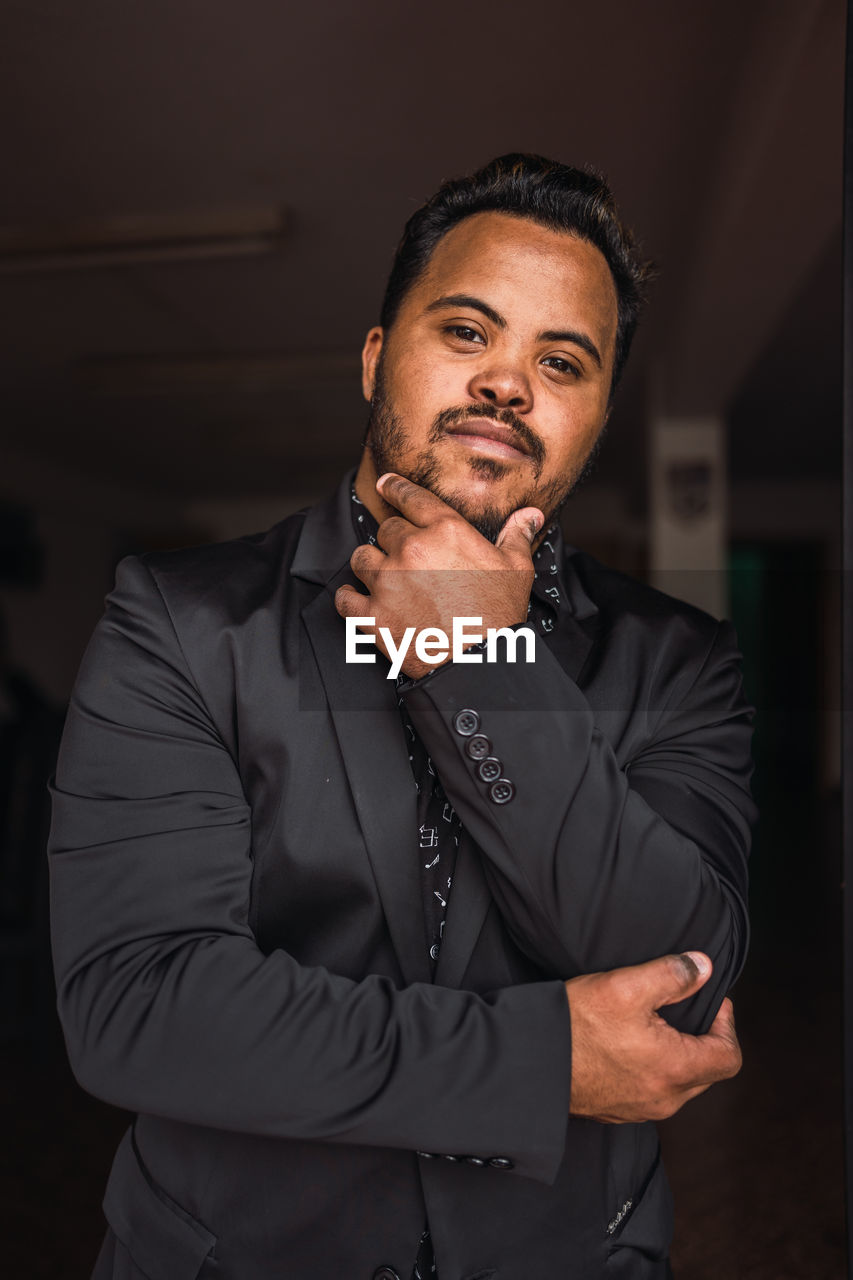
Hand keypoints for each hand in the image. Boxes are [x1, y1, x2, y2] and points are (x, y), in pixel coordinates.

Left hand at [335, 473, 543, 678]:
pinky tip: (357, 599)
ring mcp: (388, 582)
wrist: (479, 663)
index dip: (395, 487)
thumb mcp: (516, 569)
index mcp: (445, 531)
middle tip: (405, 557)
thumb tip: (529, 515)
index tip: (386, 484)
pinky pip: (345, 597)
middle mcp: (411, 550)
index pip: (411, 497)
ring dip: (370, 564)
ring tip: (382, 576)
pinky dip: (349, 598)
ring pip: (361, 557)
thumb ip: (517, 536)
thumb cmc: (499, 616)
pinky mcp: (372, 614)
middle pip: (386, 529)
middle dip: (393, 540)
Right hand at [565, 952, 740, 1123]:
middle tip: (684, 1007)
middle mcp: (663, 1099)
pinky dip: (654, 1069)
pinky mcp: (618, 1110)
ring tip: (655, 1024)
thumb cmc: (575, 1024)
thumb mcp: (624, 986)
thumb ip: (672, 974)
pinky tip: (629, 1045)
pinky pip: (653, 1091)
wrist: (529, 1061)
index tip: (711, 1001)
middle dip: (703, 1038)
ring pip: (680, 1084)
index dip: (727, 1025)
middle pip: (707, 1072)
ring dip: (678, 1055)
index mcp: (674, 1070)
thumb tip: (704, 967)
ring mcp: (640, 1109)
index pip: (729, 1057)